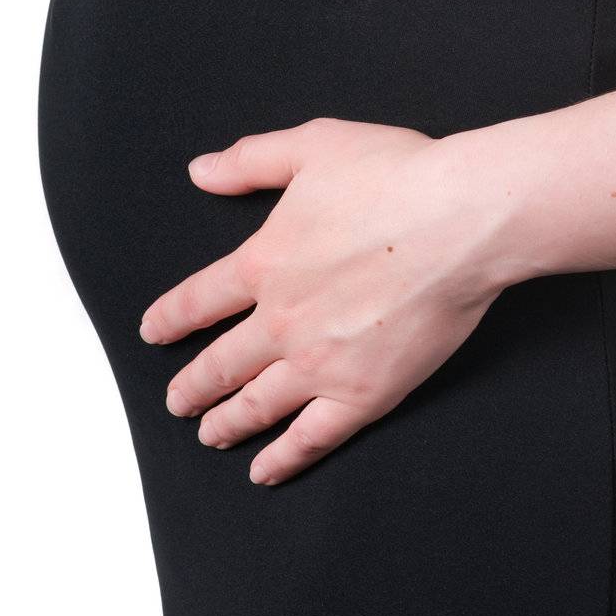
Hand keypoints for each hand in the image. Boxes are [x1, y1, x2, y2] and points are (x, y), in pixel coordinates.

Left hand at [139, 119, 510, 483]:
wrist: (460, 219)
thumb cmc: (396, 175)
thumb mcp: (312, 145)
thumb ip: (251, 161)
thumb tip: (200, 171)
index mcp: (263, 262)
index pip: (199, 300)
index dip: (171, 319)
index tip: (155, 332)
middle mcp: (281, 320)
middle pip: (220, 364)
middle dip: (192, 386)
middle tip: (176, 401)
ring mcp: (320, 363)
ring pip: (257, 405)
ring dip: (227, 423)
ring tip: (210, 433)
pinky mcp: (364, 393)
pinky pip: (312, 437)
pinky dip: (283, 458)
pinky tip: (265, 470)